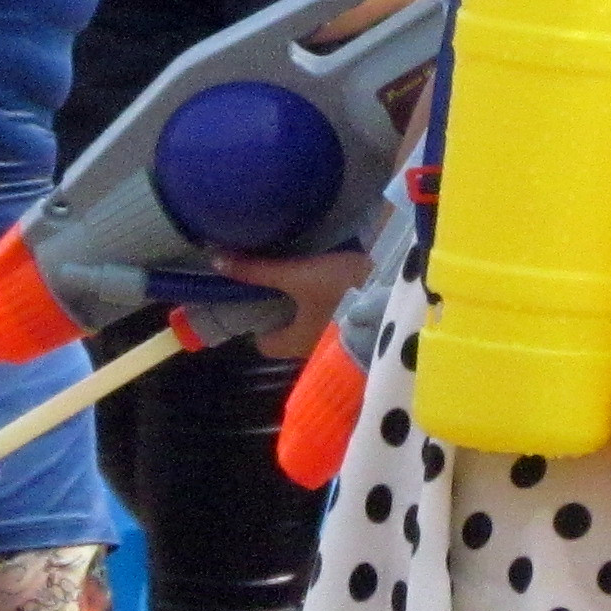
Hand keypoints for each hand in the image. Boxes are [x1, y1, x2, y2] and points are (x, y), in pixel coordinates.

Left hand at [205, 245, 379, 362]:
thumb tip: (215, 261)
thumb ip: (257, 271)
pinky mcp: (354, 324)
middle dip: (278, 312)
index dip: (256, 322)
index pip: (263, 343)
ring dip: (301, 307)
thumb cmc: (339, 290)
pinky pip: (326, 318)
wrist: (394, 290)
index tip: (254, 298)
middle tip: (273, 283)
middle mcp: (314, 349)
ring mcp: (336, 339)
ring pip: (307, 326)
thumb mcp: (295, 275)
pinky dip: (320, 305)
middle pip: (285, 333)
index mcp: (295, 343)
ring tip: (296, 278)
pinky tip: (321, 281)